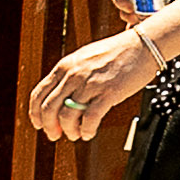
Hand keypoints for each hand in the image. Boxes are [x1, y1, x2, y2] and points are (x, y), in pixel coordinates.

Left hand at [28, 21, 163, 143]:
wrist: (144, 45)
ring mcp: (91, 84)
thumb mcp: (84, 58)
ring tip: (75, 134)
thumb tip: (60, 98)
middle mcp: (74, 75)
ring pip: (67, 116)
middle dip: (49, 127)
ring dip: (69, 130)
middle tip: (54, 134)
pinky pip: (90, 118)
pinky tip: (89, 133)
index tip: (39, 124)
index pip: (39, 94)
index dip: (35, 114)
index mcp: (65, 66)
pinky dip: (86, 130)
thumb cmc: (118, 52)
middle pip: (49, 108)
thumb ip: (69, 75)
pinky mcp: (109, 93)